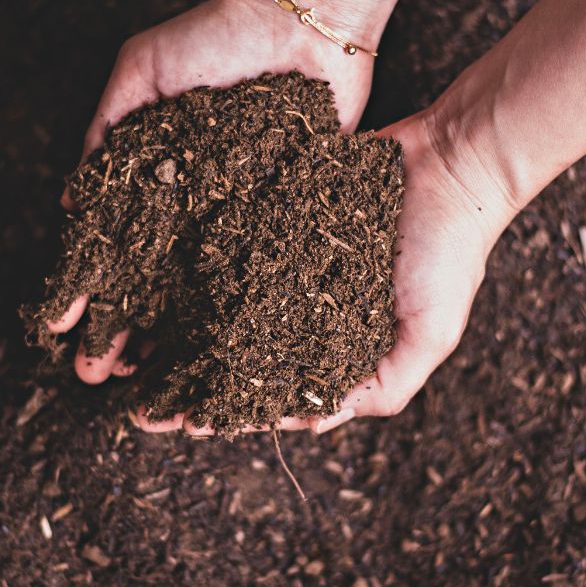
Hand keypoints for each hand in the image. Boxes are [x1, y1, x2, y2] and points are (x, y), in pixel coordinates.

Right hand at [50, 0, 379, 383]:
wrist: (305, 22)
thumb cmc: (218, 35)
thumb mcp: (143, 68)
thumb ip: (106, 127)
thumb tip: (72, 204)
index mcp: (152, 174)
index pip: (109, 245)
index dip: (83, 288)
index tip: (58, 330)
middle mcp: (191, 204)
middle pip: (149, 282)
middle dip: (121, 330)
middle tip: (97, 376)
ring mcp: (237, 215)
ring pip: (198, 292)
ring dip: (171, 339)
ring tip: (148, 380)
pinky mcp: (284, 218)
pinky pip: (255, 273)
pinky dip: (236, 313)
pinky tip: (217, 350)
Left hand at [132, 106, 521, 435]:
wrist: (451, 160)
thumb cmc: (449, 252)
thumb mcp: (430, 333)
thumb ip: (384, 386)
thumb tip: (312, 426)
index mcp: (342, 347)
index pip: (276, 392)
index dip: (229, 412)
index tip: (179, 424)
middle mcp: (311, 312)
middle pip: (237, 358)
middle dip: (191, 383)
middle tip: (138, 405)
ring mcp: (292, 266)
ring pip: (224, 308)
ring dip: (182, 334)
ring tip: (133, 355)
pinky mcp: (280, 221)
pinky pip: (232, 251)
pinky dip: (198, 271)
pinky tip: (156, 285)